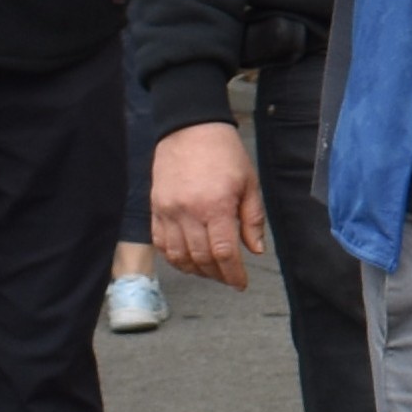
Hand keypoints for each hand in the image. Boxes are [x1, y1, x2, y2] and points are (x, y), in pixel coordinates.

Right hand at [150, 122, 269, 289]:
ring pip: (178, 256)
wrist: (190, 128)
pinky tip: (186, 260)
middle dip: (217, 275)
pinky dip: (173, 258)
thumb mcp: (249, 182)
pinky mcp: (155, 208)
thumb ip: (252, 219)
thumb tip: (255, 250)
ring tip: (210, 272)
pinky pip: (160, 243)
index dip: (233, 274)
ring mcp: (168, 212)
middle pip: (201, 259)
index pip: (224, 253)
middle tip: (228, 278)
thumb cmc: (224, 153)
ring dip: (195, 270)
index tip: (241, 283)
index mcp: (216, 206)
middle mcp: (188, 213)